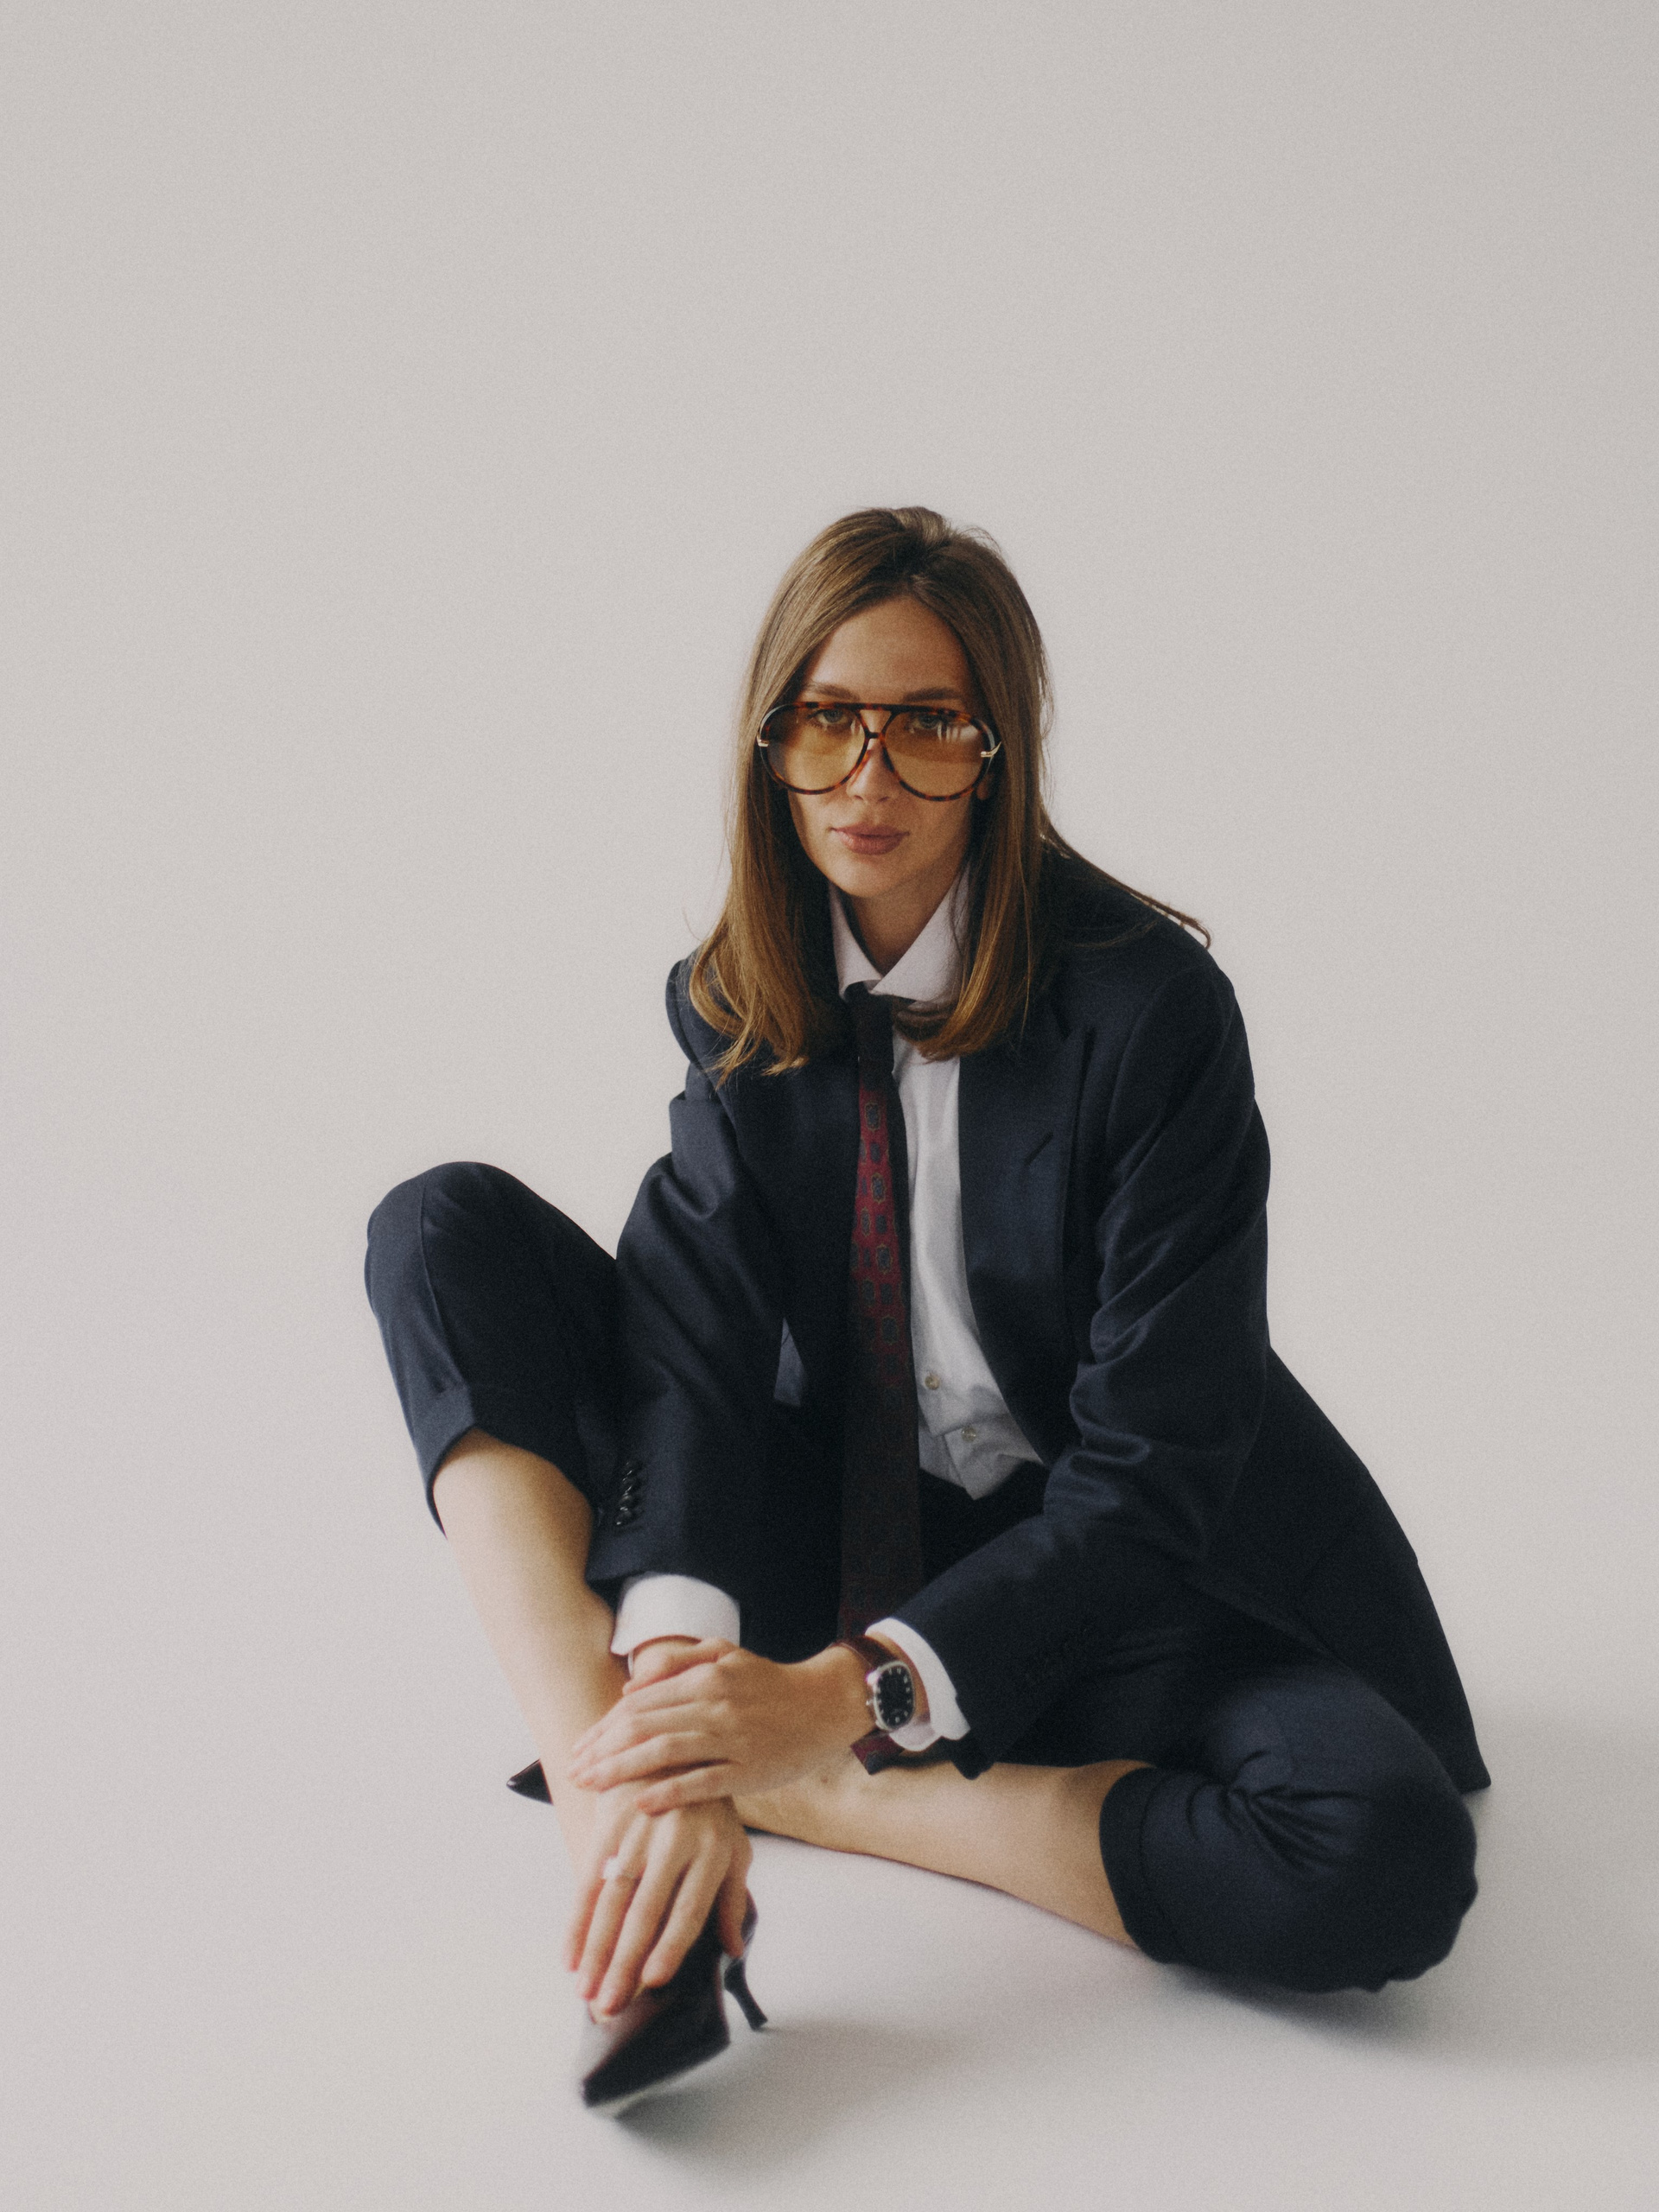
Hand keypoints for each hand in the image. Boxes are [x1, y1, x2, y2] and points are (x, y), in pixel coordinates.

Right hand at [564, 1778, 751, 2017]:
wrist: (669, 1747)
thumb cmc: (706, 1808)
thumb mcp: (733, 1845)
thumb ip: (731, 1898)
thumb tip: (734, 1952)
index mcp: (711, 1850)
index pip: (689, 1907)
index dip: (670, 1945)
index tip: (653, 1982)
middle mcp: (675, 1839)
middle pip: (645, 1910)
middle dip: (624, 1961)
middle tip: (609, 2004)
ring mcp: (639, 1829)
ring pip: (612, 1899)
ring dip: (595, 1950)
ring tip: (585, 1991)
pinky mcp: (609, 1822)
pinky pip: (587, 1878)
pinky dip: (575, 1922)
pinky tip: (568, 1955)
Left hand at [567, 1640, 872, 1811]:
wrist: (825, 1703)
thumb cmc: (769, 1683)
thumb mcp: (726, 1655)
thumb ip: (678, 1662)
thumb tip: (631, 1687)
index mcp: (705, 1676)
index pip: (640, 1702)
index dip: (604, 1726)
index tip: (580, 1746)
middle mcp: (714, 1704)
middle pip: (642, 1727)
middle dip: (601, 1751)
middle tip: (573, 1771)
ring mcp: (731, 1738)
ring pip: (664, 1753)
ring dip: (620, 1771)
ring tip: (591, 1785)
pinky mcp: (748, 1770)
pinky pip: (700, 1782)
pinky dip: (668, 1792)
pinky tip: (640, 1803)